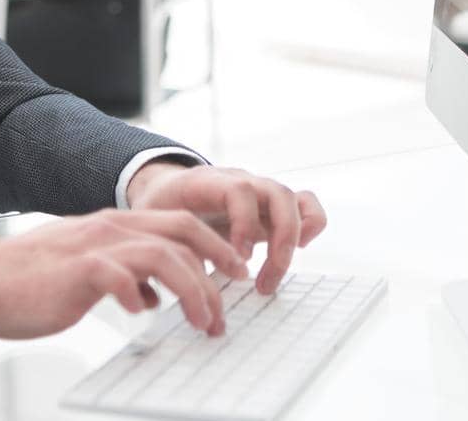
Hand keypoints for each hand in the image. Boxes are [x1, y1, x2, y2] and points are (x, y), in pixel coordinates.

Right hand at [0, 209, 249, 339]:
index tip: (236, 273)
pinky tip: (140, 314)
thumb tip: (152, 294)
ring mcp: (94, 247)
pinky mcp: (78, 271)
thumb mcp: (85, 267)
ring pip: (165, 256)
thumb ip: (121, 271)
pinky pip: (124, 279)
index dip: (215, 245)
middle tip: (232, 300)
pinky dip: (142, 298)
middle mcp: (108, 227)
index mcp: (112, 224)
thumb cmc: (27, 280)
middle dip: (218, 266)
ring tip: (201, 322)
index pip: (179, 223)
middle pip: (183, 233)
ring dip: (194, 291)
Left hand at [127, 162, 326, 294]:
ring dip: (294, 240)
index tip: (239, 260)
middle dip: (280, 240)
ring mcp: (260, 191)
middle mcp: (241, 181)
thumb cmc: (162, 208)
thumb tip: (191, 286)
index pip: (239, 190)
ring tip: (273, 275)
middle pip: (279, 193)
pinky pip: (306, 205)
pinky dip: (311, 226)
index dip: (245, 224)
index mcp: (209, 182)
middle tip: (262, 282)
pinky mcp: (273, 206)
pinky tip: (295, 251)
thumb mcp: (156, 224)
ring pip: (297, 200)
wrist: (165, 189)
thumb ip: (171, 247)